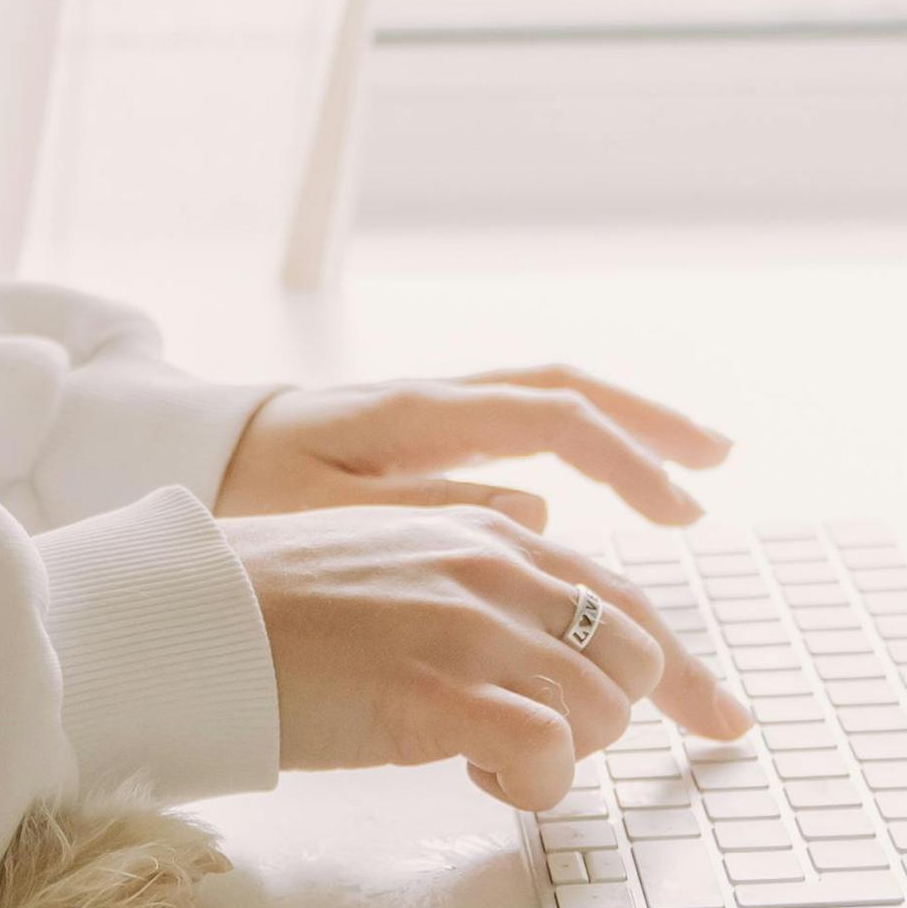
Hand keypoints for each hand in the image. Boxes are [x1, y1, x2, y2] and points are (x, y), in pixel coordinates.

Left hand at [215, 366, 730, 531]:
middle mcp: (439, 400)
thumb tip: (539, 511)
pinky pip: (524, 429)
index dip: (625, 459)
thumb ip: (430, 513)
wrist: (189, 456)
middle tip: (716, 471)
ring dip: (628, 430)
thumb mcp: (329, 515)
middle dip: (650, 428)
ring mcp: (437, 413)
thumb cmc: (248, 493)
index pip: (551, 418)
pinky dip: (581, 449)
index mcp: (419, 414)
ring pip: (554, 402)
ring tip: (695, 470)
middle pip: (570, 392)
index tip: (680, 508)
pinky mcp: (429, 437)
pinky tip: (611, 492)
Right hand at [227, 501, 750, 807]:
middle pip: (631, 659)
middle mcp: (495, 568)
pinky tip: (474, 780)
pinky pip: (548, 755)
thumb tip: (535, 648)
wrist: (190, 620)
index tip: (724, 720)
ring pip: (599, 712)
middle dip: (607, 722)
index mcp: (487, 533)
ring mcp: (471, 626)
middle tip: (539, 753)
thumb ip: (472, 589)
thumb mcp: (395, 569)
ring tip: (481, 762)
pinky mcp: (440, 690)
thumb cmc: (272, 610)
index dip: (685, 672)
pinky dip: (530, 786)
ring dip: (560, 759)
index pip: (624, 598)